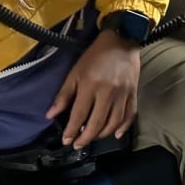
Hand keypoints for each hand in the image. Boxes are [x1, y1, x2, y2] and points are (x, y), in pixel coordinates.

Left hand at [46, 29, 140, 148]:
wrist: (123, 40)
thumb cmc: (95, 55)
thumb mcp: (75, 71)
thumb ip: (64, 94)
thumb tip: (50, 115)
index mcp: (90, 85)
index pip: (79, 115)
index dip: (72, 130)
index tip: (66, 140)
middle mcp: (108, 92)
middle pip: (97, 122)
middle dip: (86, 137)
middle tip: (78, 144)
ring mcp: (123, 93)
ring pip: (114, 122)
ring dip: (102, 134)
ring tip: (93, 138)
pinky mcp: (133, 92)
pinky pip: (130, 114)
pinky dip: (124, 127)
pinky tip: (116, 134)